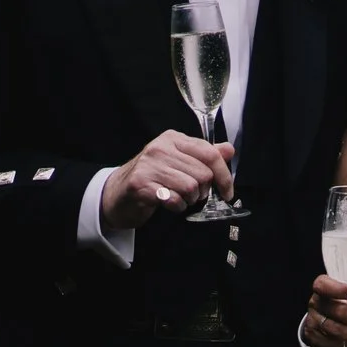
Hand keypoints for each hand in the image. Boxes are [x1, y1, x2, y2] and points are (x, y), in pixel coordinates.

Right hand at [100, 130, 233, 228]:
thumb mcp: (178, 162)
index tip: (227, 192)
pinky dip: (177, 207)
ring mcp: (149, 165)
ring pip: (191, 187)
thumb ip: (203, 156)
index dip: (224, 175)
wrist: (116, 194)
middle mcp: (160, 148)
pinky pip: (174, 199)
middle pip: (203, 173)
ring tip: (178, 198)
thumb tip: (229, 149)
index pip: (210, 153)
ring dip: (189, 200)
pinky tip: (168, 204)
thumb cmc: (151, 178)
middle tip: (192, 195)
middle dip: (203, 191)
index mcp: (173, 139)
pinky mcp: (141, 184)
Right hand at [301, 274, 346, 346]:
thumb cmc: (344, 309)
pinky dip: (346, 342)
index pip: (323, 285)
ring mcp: (313, 321)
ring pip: (334, 329)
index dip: (340, 289)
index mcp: (322, 289)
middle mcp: (315, 303)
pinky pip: (331, 342)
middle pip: (335, 309)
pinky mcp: (314, 338)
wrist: (328, 330)